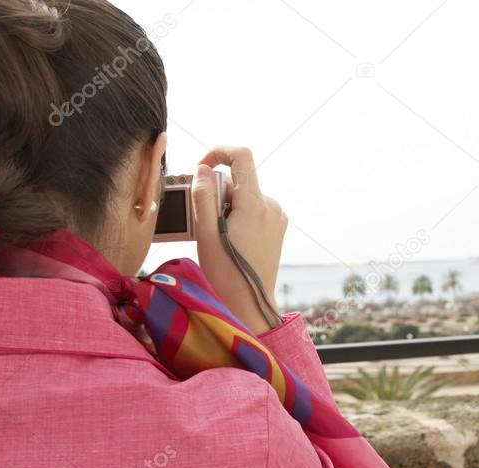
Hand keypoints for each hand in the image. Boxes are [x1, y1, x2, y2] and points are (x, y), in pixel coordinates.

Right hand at [192, 146, 286, 333]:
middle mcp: (271, 206)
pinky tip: (230, 238)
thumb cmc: (226, 273)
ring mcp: (277, 217)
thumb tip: (202, 170)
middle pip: (239, 181)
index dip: (218, 152)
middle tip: (204, 222)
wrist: (250, 304)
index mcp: (255, 204)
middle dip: (216, 193)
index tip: (200, 167)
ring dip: (226, 206)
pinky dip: (238, 215)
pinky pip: (253, 209)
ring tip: (218, 235)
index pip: (241, 156)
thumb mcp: (205, 233)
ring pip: (244, 196)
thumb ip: (202, 196)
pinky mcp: (277, 227)